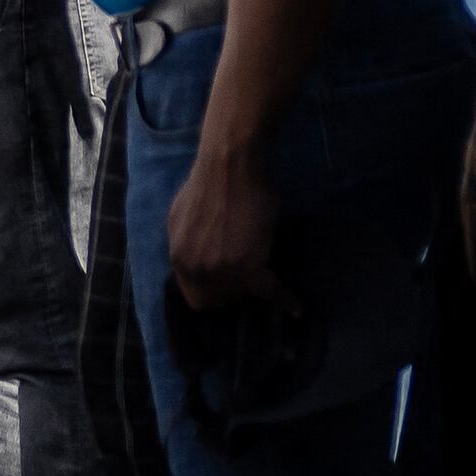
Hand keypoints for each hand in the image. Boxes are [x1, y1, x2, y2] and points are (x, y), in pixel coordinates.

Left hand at [162, 135, 283, 322]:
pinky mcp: (251, 266)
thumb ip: (187, 247)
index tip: (226, 288)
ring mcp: (222, 271)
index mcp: (178, 259)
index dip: (211, 293)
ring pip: (241, 297)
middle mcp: (197, 270)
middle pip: (217, 301)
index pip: (194, 296)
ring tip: (265, 285)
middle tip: (247, 285)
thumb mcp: (180, 221)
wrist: (229, 168)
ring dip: (253, 292)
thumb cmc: (206, 186)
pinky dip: (285, 300)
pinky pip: (271, 292)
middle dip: (231, 295)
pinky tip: (297, 308)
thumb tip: (197, 260)